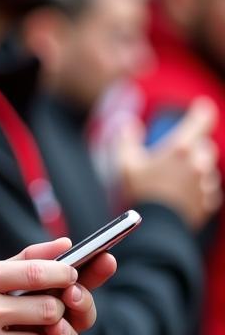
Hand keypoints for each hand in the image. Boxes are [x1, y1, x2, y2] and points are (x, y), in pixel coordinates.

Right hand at [117, 98, 220, 229]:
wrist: (157, 229)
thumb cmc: (140, 194)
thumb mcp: (124, 164)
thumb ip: (126, 139)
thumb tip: (129, 123)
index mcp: (180, 149)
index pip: (199, 122)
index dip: (202, 112)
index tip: (203, 106)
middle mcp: (198, 164)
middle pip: (205, 146)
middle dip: (195, 146)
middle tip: (178, 153)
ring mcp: (206, 184)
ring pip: (208, 169)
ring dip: (197, 169)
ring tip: (176, 178)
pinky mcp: (209, 202)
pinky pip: (209, 189)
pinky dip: (199, 187)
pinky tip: (183, 193)